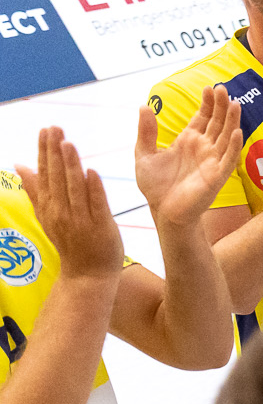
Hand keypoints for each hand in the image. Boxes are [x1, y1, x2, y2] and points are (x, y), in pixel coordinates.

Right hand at [18, 129, 121, 280]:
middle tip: (54, 128)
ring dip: (70, 166)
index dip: (44, 152)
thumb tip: (19, 165)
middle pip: (56, 178)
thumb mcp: (47, 215)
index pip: (44, 174)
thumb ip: (35, 190)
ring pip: (73, 189)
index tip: (45, 130)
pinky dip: (93, 189)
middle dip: (54, 152)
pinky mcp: (101, 227)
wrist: (87, 274)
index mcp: (49, 207)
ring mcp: (81, 220)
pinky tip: (91, 172)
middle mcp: (61, 212)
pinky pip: (96, 205)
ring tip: (68, 143)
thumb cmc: (70, 242)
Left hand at [134, 84, 240, 231]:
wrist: (163, 211)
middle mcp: (204, 148)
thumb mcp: (144, 154)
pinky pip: (229, 158)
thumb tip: (144, 106)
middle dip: (221, 106)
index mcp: (188, 141)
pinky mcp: (218, 176)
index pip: (203, 117)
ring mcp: (212, 161)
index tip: (210, 88)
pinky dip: (234, 145)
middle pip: (217, 122)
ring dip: (232, 121)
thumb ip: (146, 131)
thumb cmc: (155, 186)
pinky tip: (237, 132)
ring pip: (226, 136)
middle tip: (224, 88)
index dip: (208, 103)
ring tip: (234, 103)